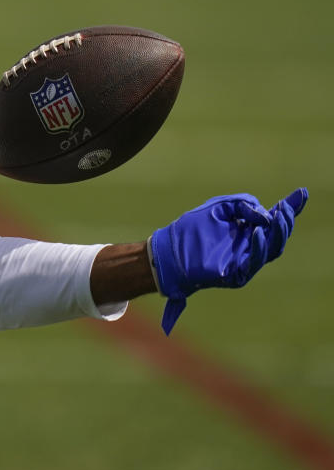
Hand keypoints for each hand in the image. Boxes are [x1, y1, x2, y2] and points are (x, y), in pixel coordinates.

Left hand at [149, 188, 307, 333]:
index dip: (289, 209)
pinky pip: (253, 263)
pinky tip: (259, 234)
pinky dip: (259, 248)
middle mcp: (249, 247)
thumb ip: (241, 205)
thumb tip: (265, 213)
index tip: (301, 194)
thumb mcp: (218, 208)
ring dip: (278, 233)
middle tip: (286, 206)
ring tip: (278, 216)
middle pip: (277, 236)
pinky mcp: (236, 275)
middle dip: (286, 220)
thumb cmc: (190, 230)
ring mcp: (244, 262)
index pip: (273, 220)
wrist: (167, 251)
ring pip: (271, 250)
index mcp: (247, 231)